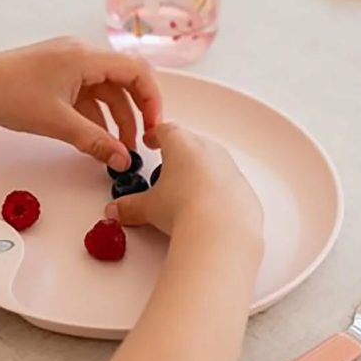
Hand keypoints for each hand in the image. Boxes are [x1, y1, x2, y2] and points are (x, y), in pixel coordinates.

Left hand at [0, 38, 161, 170]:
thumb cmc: (9, 95)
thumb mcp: (57, 123)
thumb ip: (95, 142)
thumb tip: (123, 160)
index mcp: (86, 56)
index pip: (137, 71)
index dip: (152, 99)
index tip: (154, 128)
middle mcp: (82, 54)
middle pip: (124, 81)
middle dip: (134, 114)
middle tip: (138, 145)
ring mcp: (69, 63)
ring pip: (105, 91)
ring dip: (114, 119)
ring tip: (116, 150)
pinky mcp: (56, 74)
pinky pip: (86, 94)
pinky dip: (94, 116)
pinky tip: (95, 140)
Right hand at [106, 123, 263, 245]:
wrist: (222, 230)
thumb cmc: (185, 207)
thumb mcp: (148, 207)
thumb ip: (130, 206)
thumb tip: (117, 211)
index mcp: (182, 144)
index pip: (165, 130)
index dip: (154, 135)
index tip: (150, 140)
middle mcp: (208, 150)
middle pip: (190, 145)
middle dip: (178, 156)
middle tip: (165, 171)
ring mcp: (229, 168)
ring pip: (211, 165)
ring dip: (199, 174)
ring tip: (185, 196)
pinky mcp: (244, 189)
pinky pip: (227, 186)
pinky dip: (217, 193)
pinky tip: (207, 211)